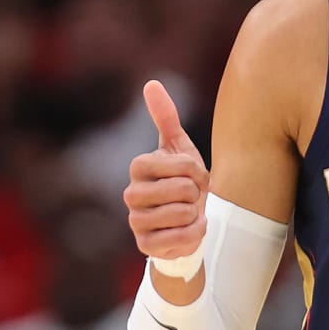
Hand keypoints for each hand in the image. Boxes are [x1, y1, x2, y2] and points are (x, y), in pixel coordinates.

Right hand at [125, 80, 208, 259]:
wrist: (187, 221)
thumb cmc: (183, 182)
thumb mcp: (179, 148)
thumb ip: (166, 118)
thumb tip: (151, 83)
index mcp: (138, 167)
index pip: (181, 164)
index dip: (197, 171)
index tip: (193, 176)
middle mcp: (131, 194)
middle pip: (183, 190)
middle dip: (197, 195)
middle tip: (191, 198)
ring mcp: (136, 221)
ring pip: (183, 214)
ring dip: (196, 214)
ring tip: (188, 213)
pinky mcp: (145, 246)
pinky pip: (181, 238)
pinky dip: (195, 233)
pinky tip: (189, 230)